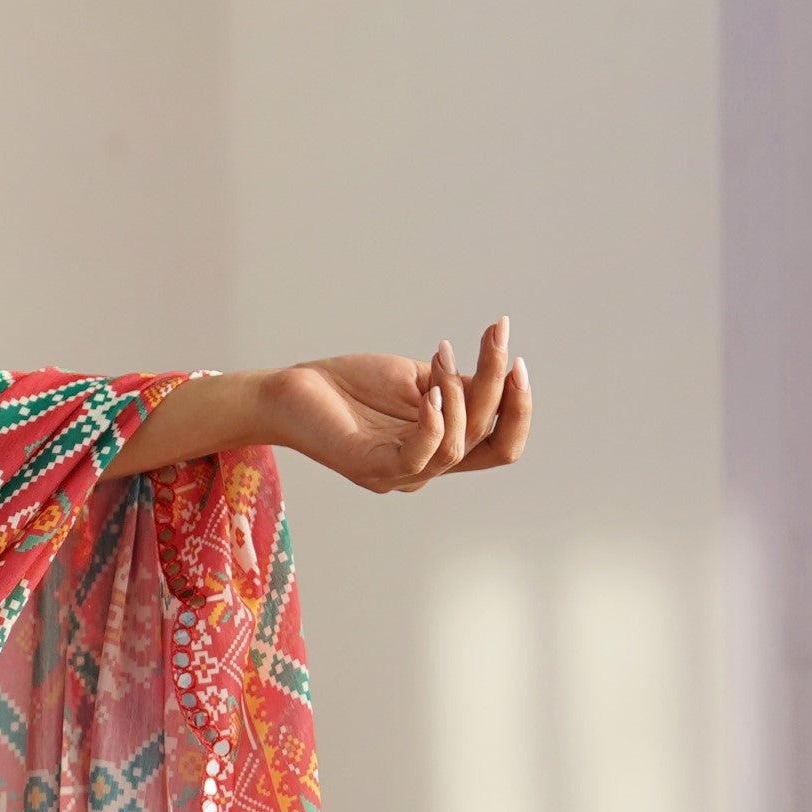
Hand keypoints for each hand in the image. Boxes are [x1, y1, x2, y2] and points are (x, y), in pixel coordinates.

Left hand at [268, 322, 528, 492]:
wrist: (292, 391)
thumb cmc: (351, 386)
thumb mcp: (419, 379)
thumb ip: (458, 384)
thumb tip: (500, 375)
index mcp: (440, 447)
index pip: (501, 445)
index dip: (519, 408)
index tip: (515, 357)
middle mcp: (425, 468)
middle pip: (490, 444)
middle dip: (502, 389)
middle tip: (496, 338)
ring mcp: (398, 473)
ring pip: (458, 446)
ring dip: (460, 393)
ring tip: (438, 355)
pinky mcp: (370, 469)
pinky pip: (420, 455)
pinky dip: (435, 420)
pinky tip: (430, 389)